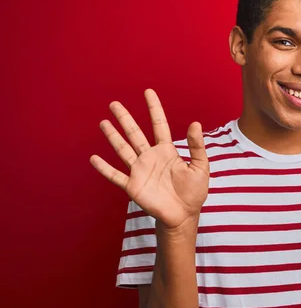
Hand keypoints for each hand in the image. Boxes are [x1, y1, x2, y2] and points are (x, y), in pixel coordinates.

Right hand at [90, 89, 209, 229]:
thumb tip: (196, 123)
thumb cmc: (194, 191)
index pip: (159, 125)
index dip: (154, 109)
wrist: (185, 215)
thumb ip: (196, 146)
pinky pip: (116, 175)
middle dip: (125, 118)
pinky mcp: (133, 186)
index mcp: (167, 151)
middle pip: (135, 133)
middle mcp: (150, 157)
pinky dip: (104, 168)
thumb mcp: (200, 167)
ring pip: (123, 150)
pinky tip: (94, 158)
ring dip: (113, 137)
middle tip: (114, 103)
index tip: (148, 92)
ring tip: (103, 122)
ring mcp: (140, 171)